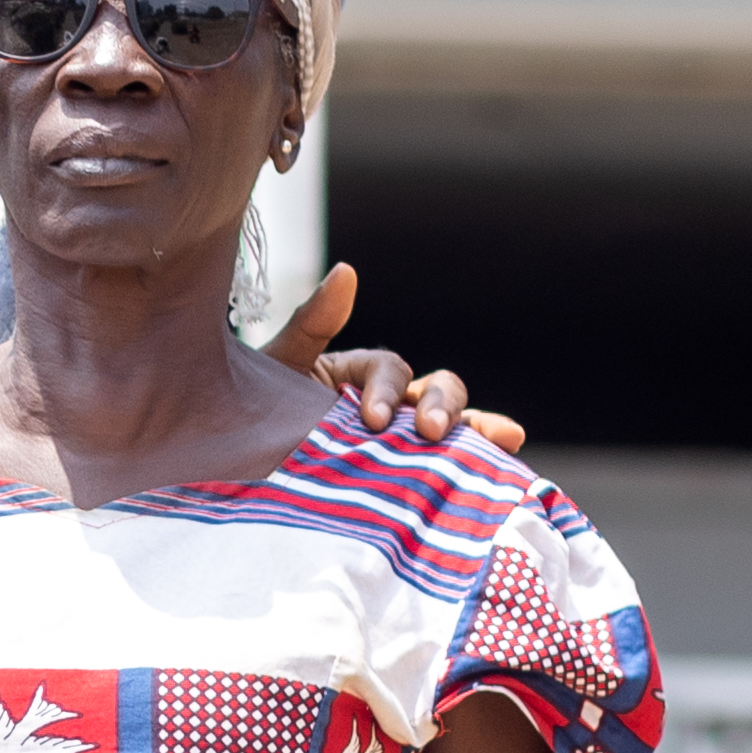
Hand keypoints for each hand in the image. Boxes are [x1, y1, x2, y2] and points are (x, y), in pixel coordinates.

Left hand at [263, 262, 525, 457]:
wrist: (242, 475)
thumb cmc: (254, 416)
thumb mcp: (277, 369)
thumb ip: (311, 324)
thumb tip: (348, 271)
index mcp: (361, 377)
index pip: (389, 370)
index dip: (386, 389)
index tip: (371, 419)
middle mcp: (391, 406)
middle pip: (437, 391)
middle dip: (441, 406)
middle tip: (429, 432)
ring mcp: (403, 445)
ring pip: (455, 428)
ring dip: (477, 431)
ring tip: (504, 440)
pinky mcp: (409, 481)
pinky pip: (450, 470)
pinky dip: (482, 467)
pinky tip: (509, 467)